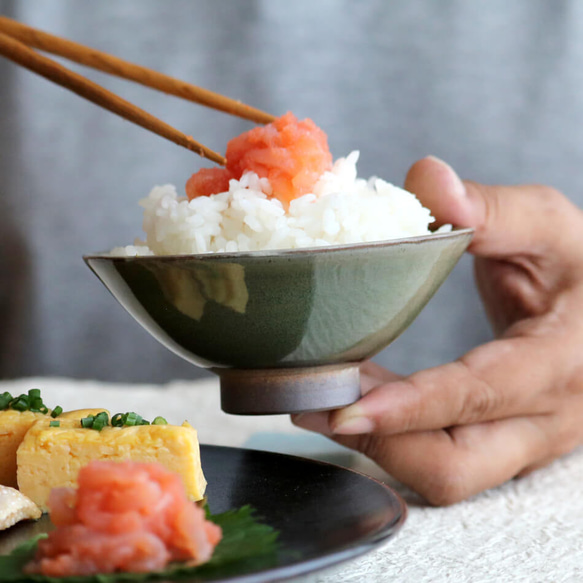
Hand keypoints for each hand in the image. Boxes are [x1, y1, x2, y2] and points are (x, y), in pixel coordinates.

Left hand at [293, 156, 582, 504]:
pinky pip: (443, 458)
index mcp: (562, 362)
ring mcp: (525, 442)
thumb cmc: (581, 266)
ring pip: (444, 474)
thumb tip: (425, 181)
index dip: (410, 406)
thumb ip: (492, 208)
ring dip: (377, 443)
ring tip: (322, 399)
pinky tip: (358, 399)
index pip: (479, 396)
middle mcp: (547, 420)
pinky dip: (395, 438)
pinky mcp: (505, 445)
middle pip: (454, 466)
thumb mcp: (549, 227)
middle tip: (312, 405)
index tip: (343, 406)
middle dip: (377, 443)